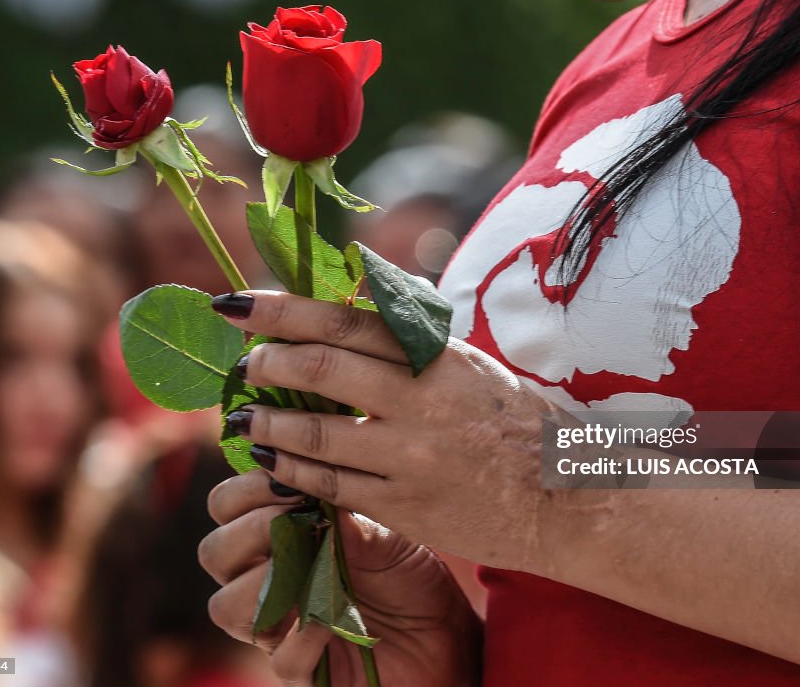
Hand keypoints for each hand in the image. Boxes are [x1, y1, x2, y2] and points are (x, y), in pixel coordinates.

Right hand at [200, 471, 481, 685]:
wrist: (447, 635)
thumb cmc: (409, 573)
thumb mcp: (385, 529)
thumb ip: (342, 508)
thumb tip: (304, 479)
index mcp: (274, 537)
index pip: (226, 506)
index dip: (245, 488)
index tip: (287, 475)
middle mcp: (265, 581)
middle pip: (213, 552)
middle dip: (248, 527)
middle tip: (293, 513)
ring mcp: (278, 629)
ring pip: (225, 607)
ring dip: (264, 579)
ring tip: (310, 562)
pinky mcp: (302, 673)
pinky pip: (281, 656)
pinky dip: (305, 632)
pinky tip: (334, 614)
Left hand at [216, 290, 558, 573]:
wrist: (561, 497)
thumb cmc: (513, 422)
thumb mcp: (469, 364)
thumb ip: (411, 336)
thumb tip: (350, 293)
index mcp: (437, 356)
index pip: (346, 320)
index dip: (282, 309)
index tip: (238, 303)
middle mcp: (421, 401)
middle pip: (321, 368)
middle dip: (265, 362)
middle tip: (244, 363)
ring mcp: (410, 457)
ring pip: (315, 434)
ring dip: (267, 420)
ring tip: (244, 414)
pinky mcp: (403, 506)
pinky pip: (329, 486)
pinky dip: (290, 469)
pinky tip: (271, 458)